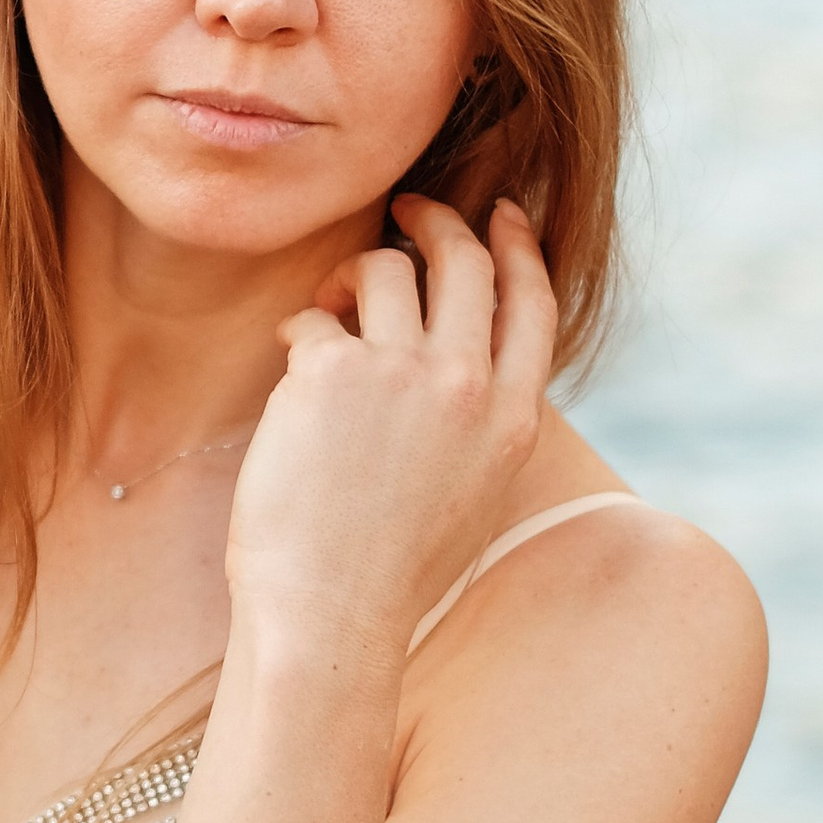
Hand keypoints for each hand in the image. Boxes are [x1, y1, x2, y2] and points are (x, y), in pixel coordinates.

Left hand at [223, 194, 554, 652]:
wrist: (330, 613)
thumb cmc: (390, 569)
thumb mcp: (471, 491)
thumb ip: (480, 419)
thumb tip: (459, 352)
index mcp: (513, 419)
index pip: (532, 303)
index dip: (518, 246)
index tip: (501, 213)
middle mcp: (469, 386)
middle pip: (465, 263)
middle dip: (436, 221)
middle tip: (407, 209)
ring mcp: (403, 373)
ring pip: (389, 269)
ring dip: (357, 271)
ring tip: (331, 300)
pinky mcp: (333, 370)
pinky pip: (316, 315)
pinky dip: (302, 325)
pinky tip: (290, 354)